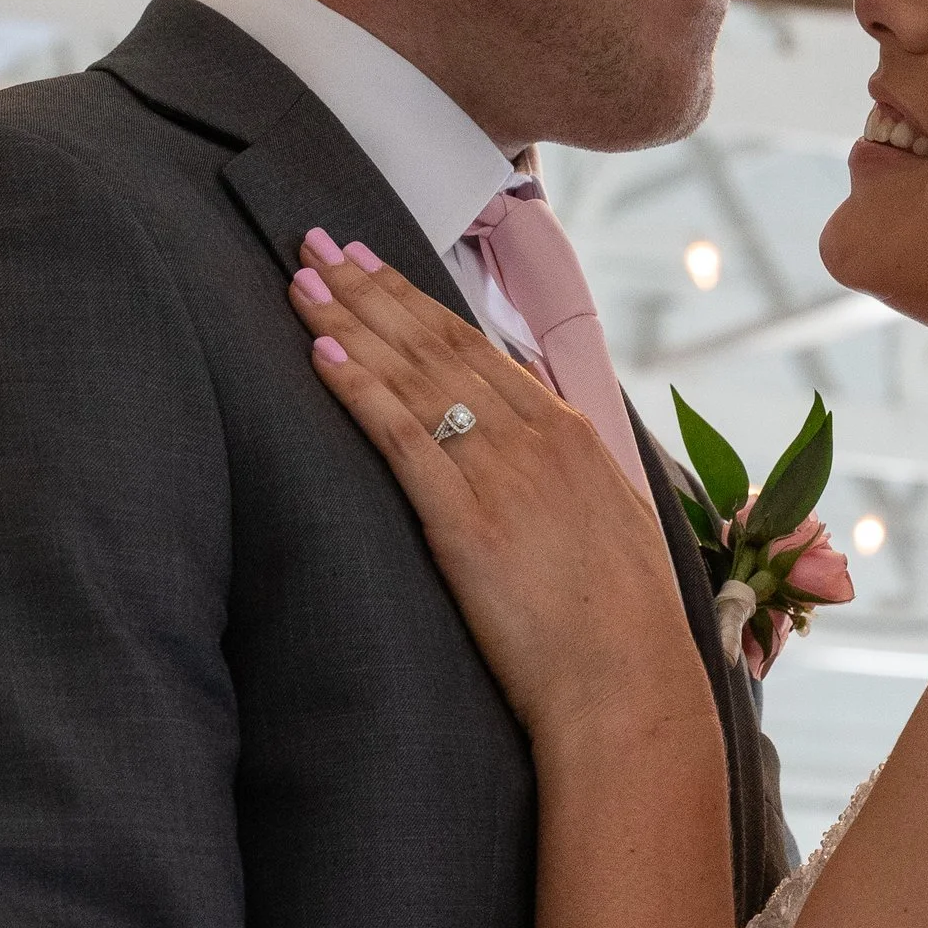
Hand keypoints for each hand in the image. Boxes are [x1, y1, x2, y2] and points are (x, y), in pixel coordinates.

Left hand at [289, 236, 705, 749]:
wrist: (628, 688)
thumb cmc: (623, 627)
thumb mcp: (615, 527)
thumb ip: (575, 476)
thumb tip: (550, 450)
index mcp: (573, 434)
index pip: (477, 348)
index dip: (416, 300)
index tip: (371, 263)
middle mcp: (536, 438)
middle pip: (435, 343)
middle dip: (370, 287)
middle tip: (315, 239)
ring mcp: (501, 475)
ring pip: (413, 375)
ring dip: (350, 320)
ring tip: (300, 277)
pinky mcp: (464, 522)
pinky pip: (400, 436)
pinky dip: (358, 387)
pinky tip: (319, 351)